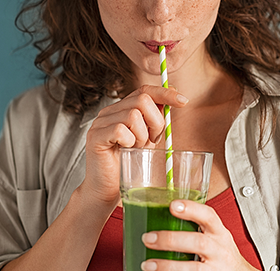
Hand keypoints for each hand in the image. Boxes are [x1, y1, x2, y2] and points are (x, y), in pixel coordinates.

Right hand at [79, 85, 188, 204]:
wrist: (108, 190)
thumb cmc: (128, 165)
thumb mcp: (148, 138)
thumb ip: (156, 118)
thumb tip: (174, 95)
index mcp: (122, 109)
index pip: (144, 90)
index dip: (165, 93)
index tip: (184, 101)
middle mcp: (109, 112)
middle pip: (142, 100)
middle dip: (156, 122)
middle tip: (153, 141)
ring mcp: (100, 123)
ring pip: (133, 115)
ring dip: (142, 136)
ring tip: (137, 148)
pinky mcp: (95, 136)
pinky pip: (120, 130)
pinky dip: (130, 142)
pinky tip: (126, 151)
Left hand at [140, 200, 258, 270]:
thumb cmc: (220, 252)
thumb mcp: (215, 236)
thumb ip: (196, 226)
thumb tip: (159, 215)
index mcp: (219, 233)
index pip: (209, 216)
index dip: (192, 209)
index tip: (172, 205)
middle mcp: (219, 250)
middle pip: (198, 243)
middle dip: (171, 240)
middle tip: (148, 238)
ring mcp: (216, 269)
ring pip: (193, 268)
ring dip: (167, 266)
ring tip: (147, 265)